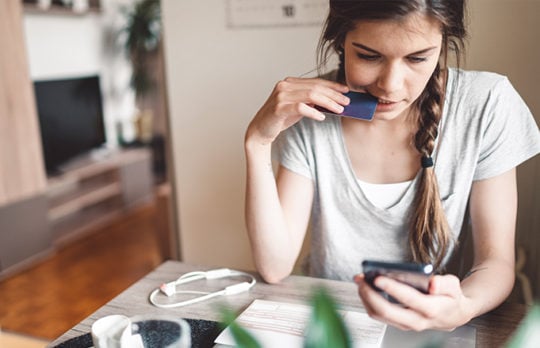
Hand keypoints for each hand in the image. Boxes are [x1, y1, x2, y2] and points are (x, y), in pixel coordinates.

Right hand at [245, 77, 348, 145]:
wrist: (260, 130)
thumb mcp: (297, 107)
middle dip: (334, 94)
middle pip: (315, 87)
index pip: (315, 82)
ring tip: (339, 109)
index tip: (345, 91)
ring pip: (311, 96)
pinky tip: (322, 117)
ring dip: (328, 103)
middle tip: (346, 101)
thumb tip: (332, 100)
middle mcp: (285, 86)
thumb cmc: (279, 119)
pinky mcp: (279, 108)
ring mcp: (281, 96)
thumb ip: (310, 101)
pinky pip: (301, 108)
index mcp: (290, 82)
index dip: (332, 85)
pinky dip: (313, 113)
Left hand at [354, 273, 474, 330]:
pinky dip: (368, 300)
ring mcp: (405, 324)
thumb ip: (444, 284)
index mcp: (431, 309)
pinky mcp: (397, 323)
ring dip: (366, 297)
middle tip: (362, 279)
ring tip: (360, 280)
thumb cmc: (450, 297)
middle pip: (387, 311)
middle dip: (371, 294)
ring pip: (379, 314)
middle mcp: (416, 320)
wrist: (452, 314)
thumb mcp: (454, 286)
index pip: (409, 299)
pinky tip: (365, 287)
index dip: (392, 288)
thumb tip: (432, 283)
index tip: (378, 277)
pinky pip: (378, 315)